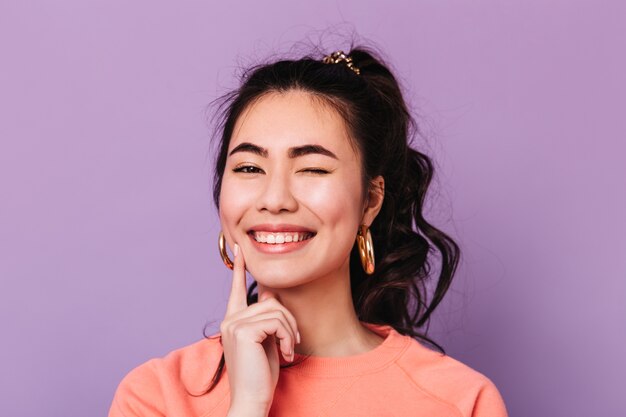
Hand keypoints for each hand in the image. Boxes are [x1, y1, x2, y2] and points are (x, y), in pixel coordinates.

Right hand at [220, 243, 299, 411]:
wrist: (252, 400)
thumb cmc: (261, 375)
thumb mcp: (266, 341)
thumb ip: (266, 319)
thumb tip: (271, 296)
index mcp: (233, 321)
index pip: (237, 289)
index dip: (240, 268)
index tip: (240, 249)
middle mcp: (230, 320)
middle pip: (270, 302)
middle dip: (288, 321)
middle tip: (292, 343)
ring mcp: (234, 324)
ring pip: (276, 310)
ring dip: (290, 330)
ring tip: (288, 350)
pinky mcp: (244, 331)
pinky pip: (277, 321)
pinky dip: (288, 336)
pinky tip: (286, 353)